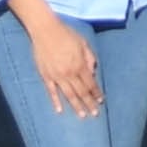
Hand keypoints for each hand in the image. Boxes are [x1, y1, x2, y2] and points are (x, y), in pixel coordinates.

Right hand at [19, 0, 101, 119]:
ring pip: (68, 95)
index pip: (91, 83)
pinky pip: (52, 92)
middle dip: (89, 103)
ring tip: (83, 116)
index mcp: (80, 65)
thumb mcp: (83, 42)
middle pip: (81, 92)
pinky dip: (56, 102)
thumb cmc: (66, 34)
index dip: (96, 93)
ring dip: (76, 106)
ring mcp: (57, 76)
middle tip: (95, 114)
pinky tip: (60, 110)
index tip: (101, 101)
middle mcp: (69, 73)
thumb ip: (90, 57)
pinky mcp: (46, 76)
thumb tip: (93, 71)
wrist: (45, 30)